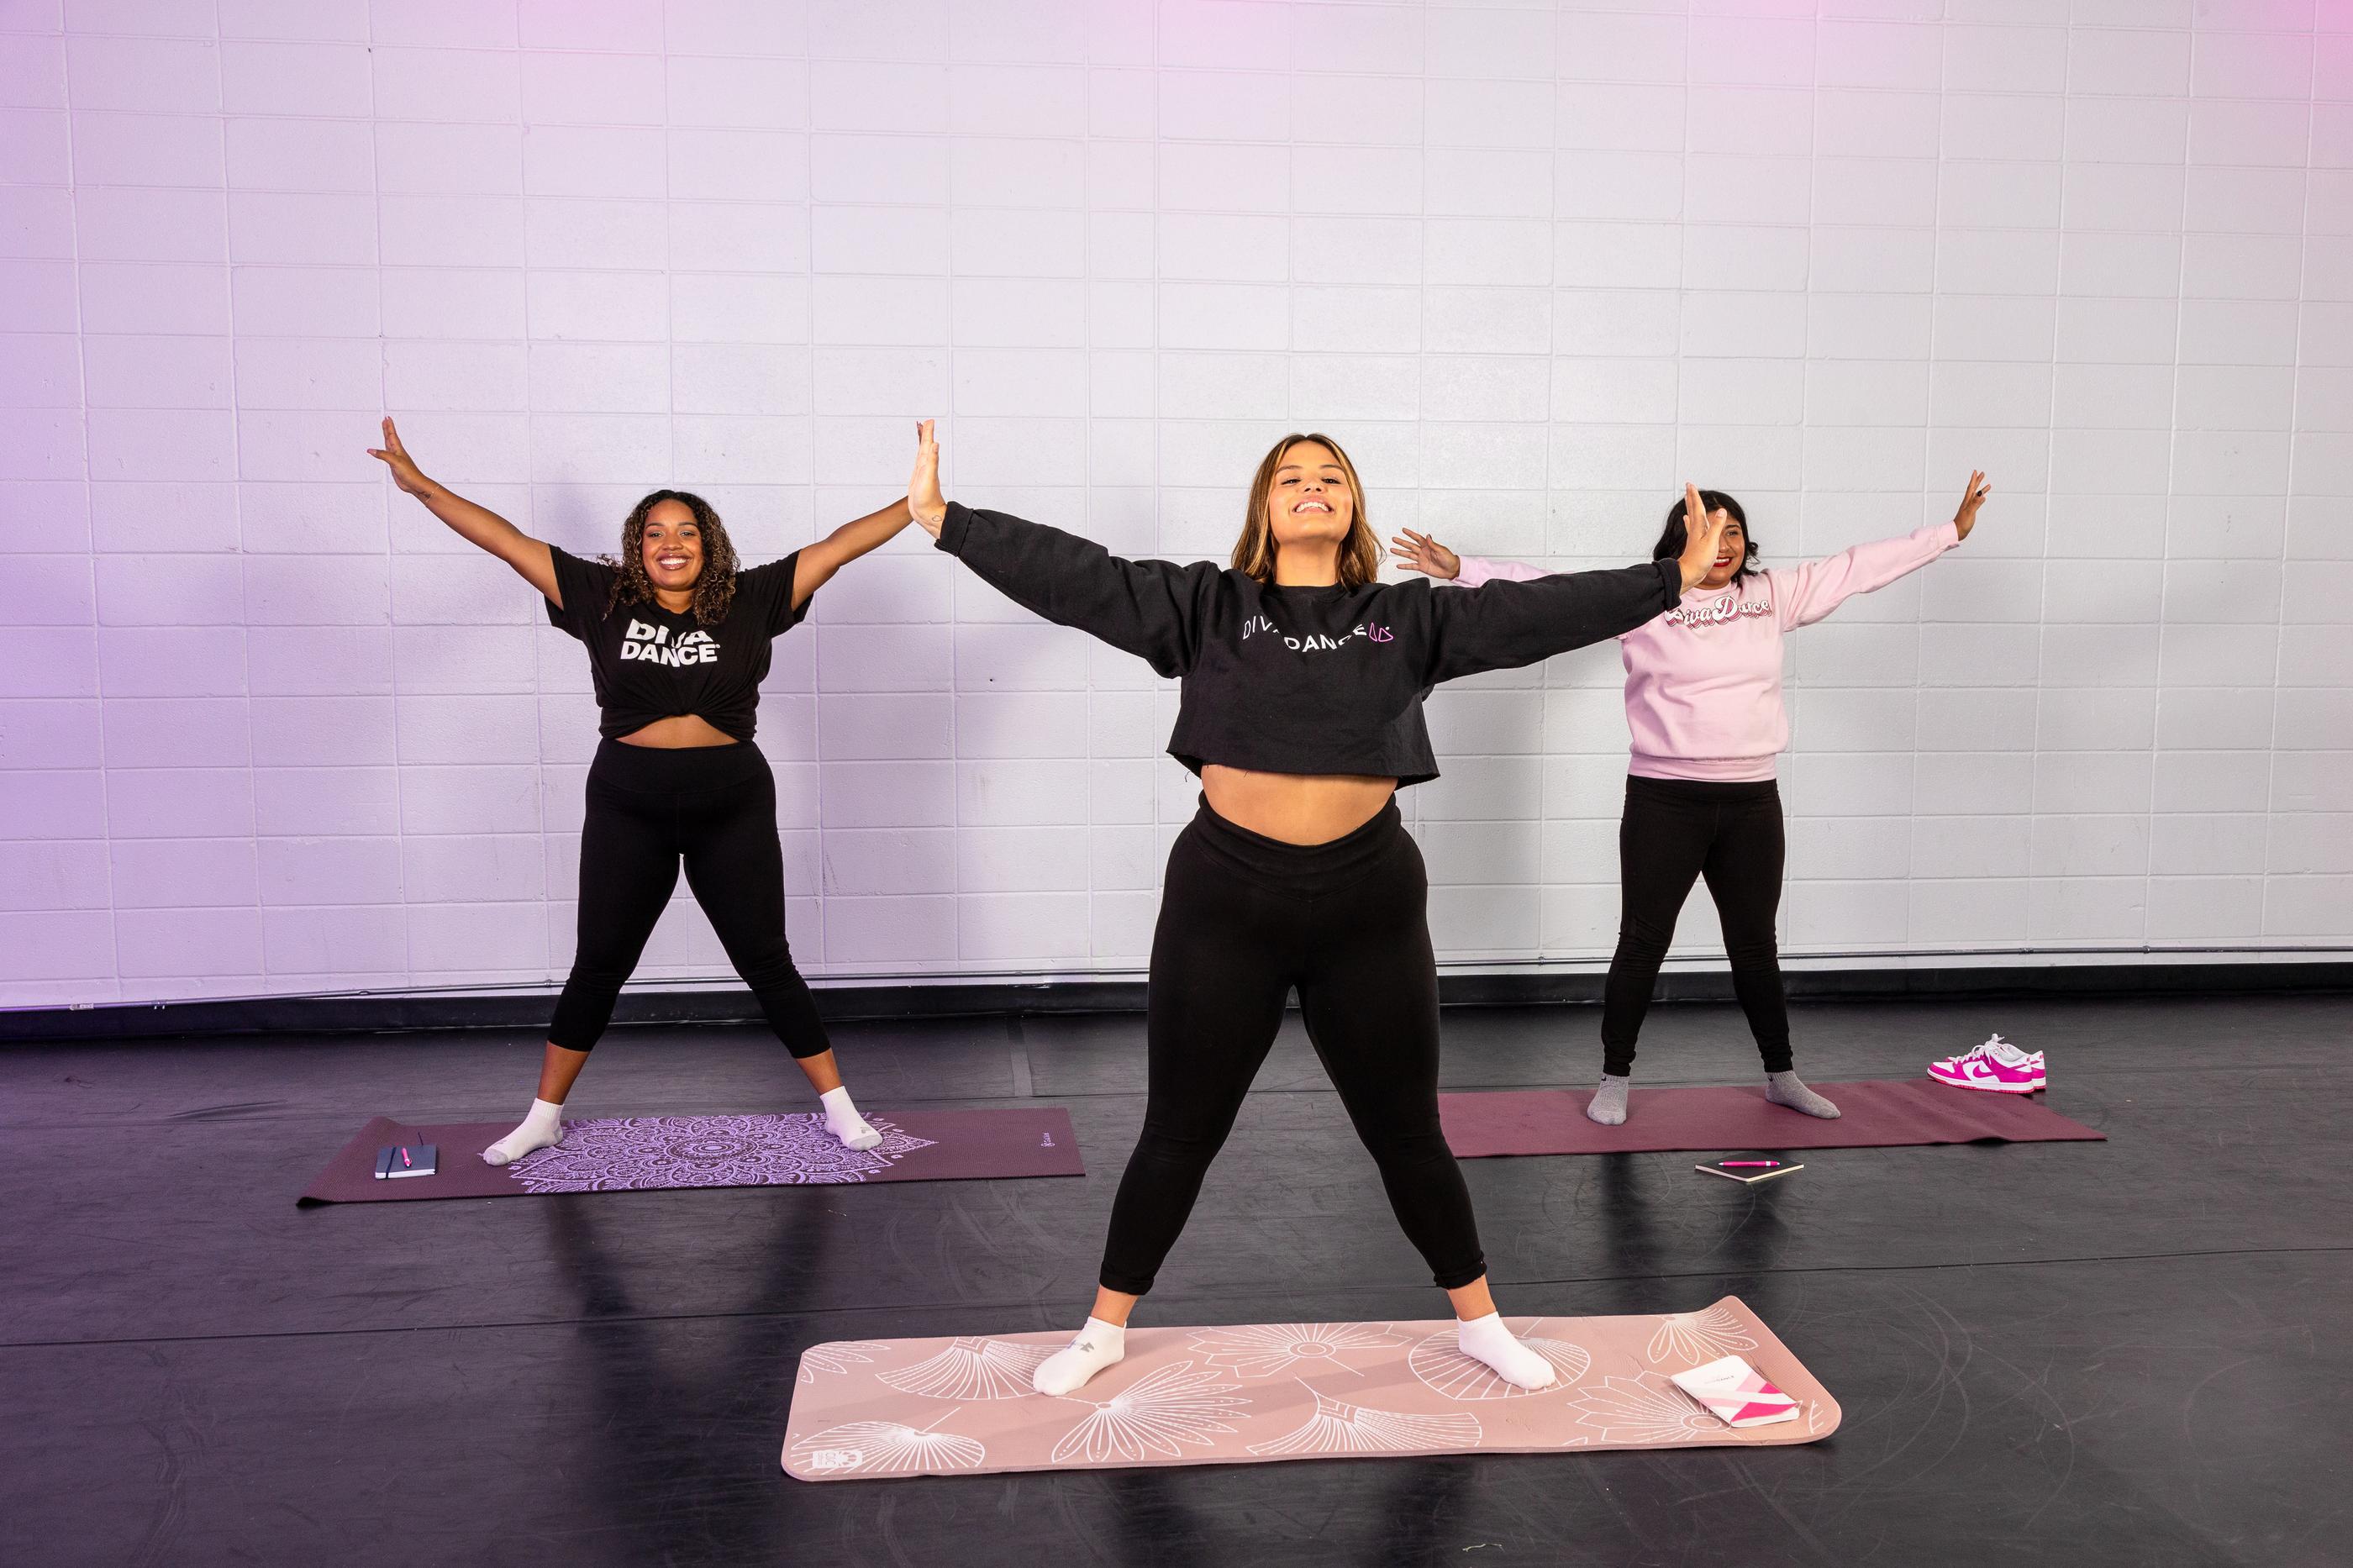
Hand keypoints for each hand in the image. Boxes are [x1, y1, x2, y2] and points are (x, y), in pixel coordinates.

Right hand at [364, 417, 433, 498]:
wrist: (414, 484)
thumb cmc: (409, 473)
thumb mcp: (395, 462)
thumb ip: (383, 455)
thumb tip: (371, 450)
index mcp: (398, 449)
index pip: (392, 435)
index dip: (389, 426)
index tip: (387, 418)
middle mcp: (396, 452)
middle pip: (390, 437)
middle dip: (387, 428)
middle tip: (385, 420)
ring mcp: (395, 458)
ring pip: (389, 444)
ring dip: (386, 437)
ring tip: (385, 431)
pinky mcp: (394, 465)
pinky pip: (386, 454)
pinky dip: (382, 450)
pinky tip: (381, 450)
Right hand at [909, 419, 944, 536]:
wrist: (927, 515)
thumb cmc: (928, 499)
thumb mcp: (929, 477)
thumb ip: (933, 460)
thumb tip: (935, 444)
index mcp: (928, 464)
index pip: (928, 444)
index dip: (928, 432)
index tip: (930, 420)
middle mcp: (926, 467)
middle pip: (925, 446)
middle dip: (925, 434)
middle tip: (926, 422)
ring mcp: (922, 473)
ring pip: (922, 454)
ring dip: (922, 443)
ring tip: (922, 434)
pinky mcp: (918, 480)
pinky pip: (918, 463)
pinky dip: (919, 456)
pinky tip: (920, 456)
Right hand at [1388, 528, 1459, 580]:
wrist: (1451, 569)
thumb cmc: (1449, 559)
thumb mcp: (1441, 550)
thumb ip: (1433, 544)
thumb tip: (1427, 536)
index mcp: (1428, 546)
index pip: (1417, 538)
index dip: (1410, 534)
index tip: (1403, 530)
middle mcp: (1423, 551)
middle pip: (1410, 546)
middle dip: (1402, 542)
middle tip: (1394, 539)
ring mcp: (1421, 559)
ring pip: (1408, 555)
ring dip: (1400, 552)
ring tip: (1392, 549)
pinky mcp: (1422, 567)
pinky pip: (1411, 566)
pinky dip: (1404, 566)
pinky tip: (1398, 565)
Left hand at [1674, 483, 1729, 592]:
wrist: (1689, 574)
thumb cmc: (1700, 560)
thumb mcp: (1712, 542)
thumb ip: (1717, 525)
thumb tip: (1721, 510)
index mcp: (1699, 527)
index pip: (1697, 507)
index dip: (1694, 495)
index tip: (1690, 484)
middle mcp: (1695, 529)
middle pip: (1692, 509)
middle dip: (1691, 497)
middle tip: (1688, 486)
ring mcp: (1694, 535)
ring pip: (1692, 516)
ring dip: (1691, 506)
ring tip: (1688, 499)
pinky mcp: (1694, 542)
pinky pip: (1692, 526)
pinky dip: (1690, 520)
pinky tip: (1687, 519)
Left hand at [1952, 469, 1990, 540]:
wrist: (1957, 531)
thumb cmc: (1962, 523)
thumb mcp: (1970, 512)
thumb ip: (1975, 503)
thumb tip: (1981, 494)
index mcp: (1967, 501)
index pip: (1971, 488)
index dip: (1974, 479)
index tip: (1976, 471)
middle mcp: (1968, 502)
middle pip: (1973, 489)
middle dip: (1978, 481)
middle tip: (1982, 474)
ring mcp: (1969, 506)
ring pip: (1976, 495)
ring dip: (1982, 489)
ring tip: (1988, 485)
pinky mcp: (1971, 511)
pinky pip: (1977, 502)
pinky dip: (1981, 498)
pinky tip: (1984, 498)